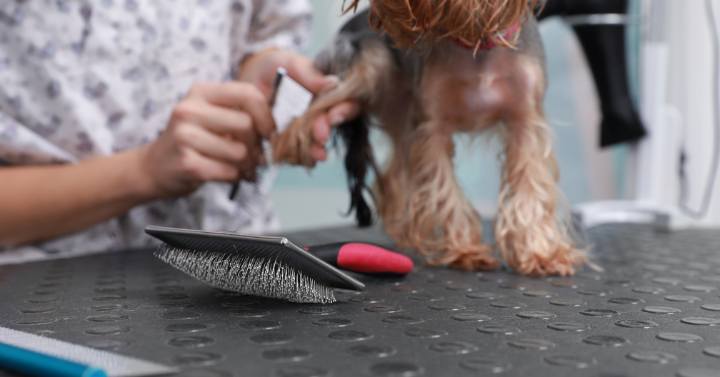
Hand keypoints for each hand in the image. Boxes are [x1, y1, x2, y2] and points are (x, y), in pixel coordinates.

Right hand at [137, 82, 273, 198]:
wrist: (154, 167)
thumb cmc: (193, 141)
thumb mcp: (211, 115)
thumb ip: (240, 111)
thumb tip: (278, 123)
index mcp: (201, 92)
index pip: (249, 94)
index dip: (267, 116)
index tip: (268, 132)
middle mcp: (189, 110)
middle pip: (247, 125)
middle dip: (257, 145)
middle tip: (254, 155)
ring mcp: (185, 136)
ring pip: (240, 152)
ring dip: (246, 165)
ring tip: (239, 166)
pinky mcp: (187, 164)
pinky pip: (229, 172)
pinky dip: (235, 177)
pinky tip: (226, 174)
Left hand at [239, 49, 359, 162]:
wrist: (247, 79)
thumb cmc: (272, 66)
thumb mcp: (289, 62)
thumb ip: (309, 72)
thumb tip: (333, 82)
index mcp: (326, 94)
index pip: (345, 103)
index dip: (344, 111)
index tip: (334, 116)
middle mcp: (319, 115)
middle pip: (330, 128)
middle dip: (325, 132)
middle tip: (320, 135)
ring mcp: (303, 130)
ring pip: (314, 145)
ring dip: (315, 151)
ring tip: (314, 156)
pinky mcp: (287, 143)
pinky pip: (294, 154)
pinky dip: (294, 157)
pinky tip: (291, 157)